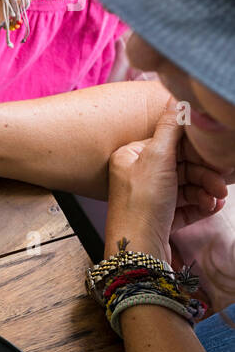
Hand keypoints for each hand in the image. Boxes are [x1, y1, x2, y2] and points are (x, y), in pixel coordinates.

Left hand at [104, 105, 228, 262]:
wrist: (138, 251)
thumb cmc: (141, 205)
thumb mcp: (157, 159)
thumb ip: (170, 129)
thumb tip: (178, 100)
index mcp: (130, 157)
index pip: (168, 144)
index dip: (194, 151)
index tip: (213, 156)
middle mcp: (137, 175)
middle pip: (182, 166)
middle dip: (205, 174)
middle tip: (221, 183)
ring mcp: (149, 198)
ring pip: (187, 186)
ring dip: (206, 190)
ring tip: (216, 198)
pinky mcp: (160, 217)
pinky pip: (187, 205)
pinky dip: (201, 204)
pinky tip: (212, 207)